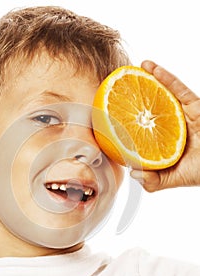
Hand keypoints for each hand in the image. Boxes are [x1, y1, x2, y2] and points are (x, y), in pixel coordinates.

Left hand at [131, 60, 199, 191]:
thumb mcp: (172, 179)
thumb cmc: (199, 171)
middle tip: (121, 82)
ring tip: (136, 67)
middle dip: (138, 93)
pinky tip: (153, 69)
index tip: (112, 110)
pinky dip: (167, 78)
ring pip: (164, 92)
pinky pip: (180, 90)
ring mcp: (181, 114)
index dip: (129, 118)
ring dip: (150, 78)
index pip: (142, 126)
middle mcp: (170, 124)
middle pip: (151, 105)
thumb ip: (154, 180)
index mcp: (162, 139)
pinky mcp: (194, 106)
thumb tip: (133, 173)